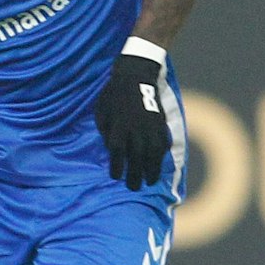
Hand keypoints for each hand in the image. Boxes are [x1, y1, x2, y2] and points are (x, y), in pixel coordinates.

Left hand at [94, 52, 169, 190]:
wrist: (135, 77)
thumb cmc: (112, 96)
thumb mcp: (102, 112)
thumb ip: (106, 132)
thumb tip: (112, 150)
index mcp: (119, 126)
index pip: (118, 152)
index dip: (117, 166)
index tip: (116, 176)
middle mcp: (136, 129)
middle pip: (136, 157)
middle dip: (135, 175)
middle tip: (133, 187)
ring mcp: (150, 126)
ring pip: (153, 153)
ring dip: (152, 170)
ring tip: (149, 181)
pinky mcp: (160, 123)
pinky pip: (163, 144)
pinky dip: (161, 157)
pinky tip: (158, 165)